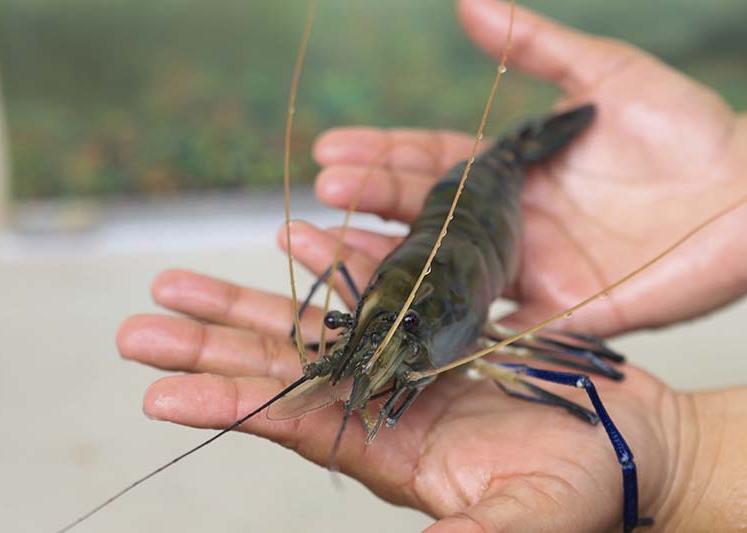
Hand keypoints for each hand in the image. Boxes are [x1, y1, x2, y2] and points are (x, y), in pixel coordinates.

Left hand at [119, 269, 675, 530]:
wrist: (621, 448)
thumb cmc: (579, 492)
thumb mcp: (520, 522)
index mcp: (388, 451)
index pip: (290, 421)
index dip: (226, 404)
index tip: (159, 392)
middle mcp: (380, 405)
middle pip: (278, 370)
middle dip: (208, 346)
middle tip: (139, 327)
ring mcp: (402, 365)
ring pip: (307, 327)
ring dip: (242, 305)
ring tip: (177, 283)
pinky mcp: (433, 331)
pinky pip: (372, 290)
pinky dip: (332, 262)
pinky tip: (295, 236)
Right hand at [298, 0, 746, 335]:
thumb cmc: (685, 132)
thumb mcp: (603, 75)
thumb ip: (535, 44)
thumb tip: (464, 2)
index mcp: (510, 171)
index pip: (429, 161)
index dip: (380, 155)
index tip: (330, 149)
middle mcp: (507, 222)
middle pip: (424, 214)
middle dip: (370, 200)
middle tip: (324, 190)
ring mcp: (528, 270)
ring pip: (444, 272)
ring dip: (389, 263)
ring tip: (333, 247)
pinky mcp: (560, 313)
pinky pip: (497, 330)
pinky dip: (452, 331)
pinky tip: (403, 325)